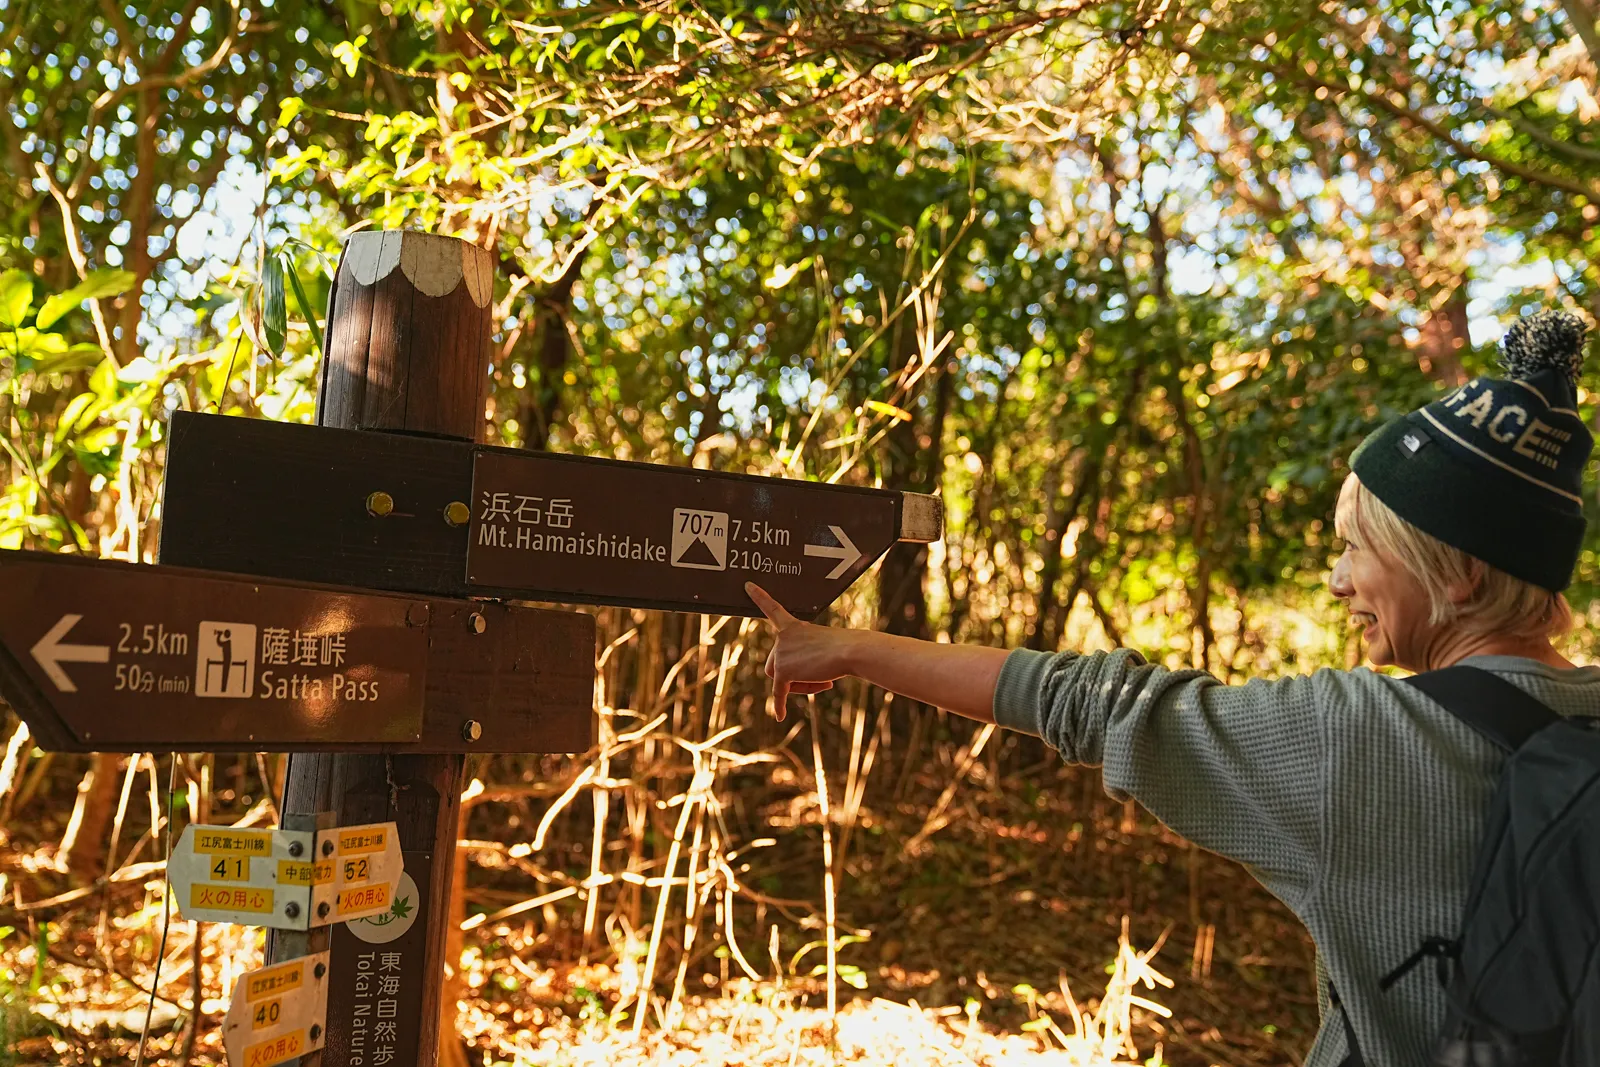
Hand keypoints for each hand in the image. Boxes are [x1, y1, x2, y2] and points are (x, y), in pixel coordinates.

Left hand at [746, 582, 855, 720]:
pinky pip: (778, 692)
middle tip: (824, 678)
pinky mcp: (782, 669)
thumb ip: (806, 657)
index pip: (773, 609)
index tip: (747, 584)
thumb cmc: (845, 648)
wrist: (850, 651)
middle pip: (777, 664)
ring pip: (780, 679)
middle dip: (797, 676)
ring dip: (799, 685)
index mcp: (794, 625)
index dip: (760, 597)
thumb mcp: (824, 647)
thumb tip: (791, 680)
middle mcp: (783, 636)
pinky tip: (779, 716)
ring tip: (824, 681)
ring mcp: (780, 652)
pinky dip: (780, 705)